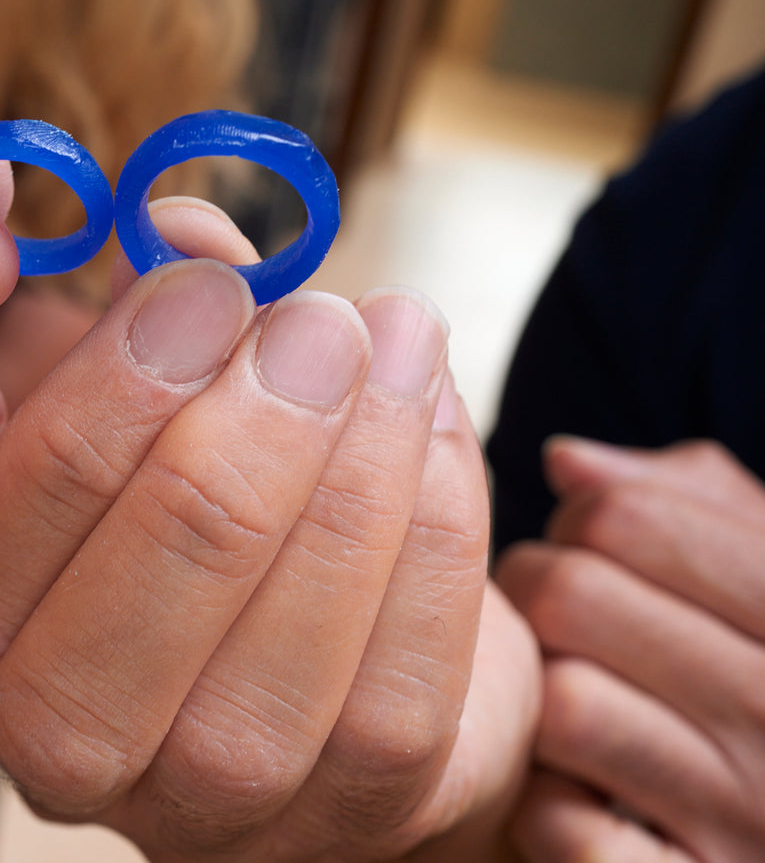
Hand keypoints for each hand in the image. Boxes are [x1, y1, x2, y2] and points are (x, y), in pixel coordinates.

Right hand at [0, 200, 538, 860]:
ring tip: (395, 343)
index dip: (113, 392)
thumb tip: (192, 224)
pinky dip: (435, 539)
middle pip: (144, 601)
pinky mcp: (348, 818)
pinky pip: (403, 690)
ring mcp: (208, 805)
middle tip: (315, 322)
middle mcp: (62, 742)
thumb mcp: (129, 391)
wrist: (309, 634)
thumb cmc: (187, 496)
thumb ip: (139, 304)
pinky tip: (436, 426)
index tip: (202, 282)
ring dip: (356, 477)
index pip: (4, 527)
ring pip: (281, 661)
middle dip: (245, 437)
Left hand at [498, 438, 764, 861]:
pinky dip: (547, 802)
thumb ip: (678, 497)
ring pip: (559, 703)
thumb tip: (567, 462)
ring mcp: (746, 816)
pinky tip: (580, 791)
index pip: (629, 518)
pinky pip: (560, 821)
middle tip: (560, 622)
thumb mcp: (754, 564)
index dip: (581, 519)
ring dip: (541, 697)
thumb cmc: (743, 667)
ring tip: (576, 699)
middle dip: (538, 593)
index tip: (595, 547)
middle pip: (571, 597)